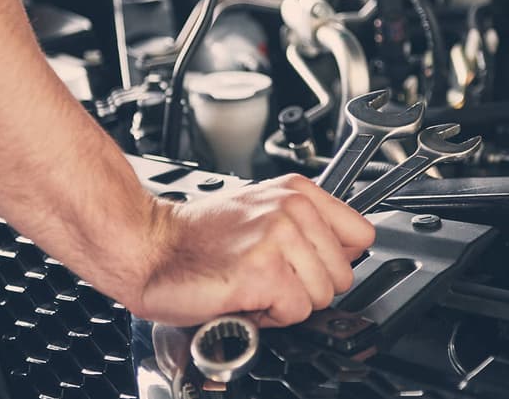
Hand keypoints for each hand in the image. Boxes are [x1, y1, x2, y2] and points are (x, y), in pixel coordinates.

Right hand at [131, 175, 375, 327]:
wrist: (148, 248)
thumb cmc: (196, 239)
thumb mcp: (262, 214)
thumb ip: (308, 227)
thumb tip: (347, 253)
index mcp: (297, 192)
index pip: (361, 234)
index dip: (333, 261)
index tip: (304, 265)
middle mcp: (291, 208)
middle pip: (344, 275)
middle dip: (307, 288)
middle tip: (267, 276)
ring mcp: (278, 237)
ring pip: (322, 296)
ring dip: (287, 304)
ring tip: (253, 285)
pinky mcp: (263, 270)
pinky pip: (296, 312)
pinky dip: (269, 317)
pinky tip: (244, 298)